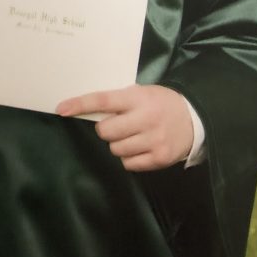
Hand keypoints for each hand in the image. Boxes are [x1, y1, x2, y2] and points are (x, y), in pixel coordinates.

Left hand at [56, 84, 193, 171]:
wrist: (195, 118)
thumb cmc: (161, 102)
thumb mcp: (142, 93)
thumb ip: (119, 101)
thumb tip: (88, 111)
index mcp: (138, 98)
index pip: (103, 100)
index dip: (80, 104)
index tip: (61, 109)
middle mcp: (146, 118)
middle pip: (106, 131)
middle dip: (106, 130)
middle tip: (118, 125)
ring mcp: (153, 140)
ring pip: (115, 149)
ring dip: (118, 144)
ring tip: (133, 136)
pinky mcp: (159, 158)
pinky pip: (128, 164)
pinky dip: (129, 158)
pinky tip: (141, 147)